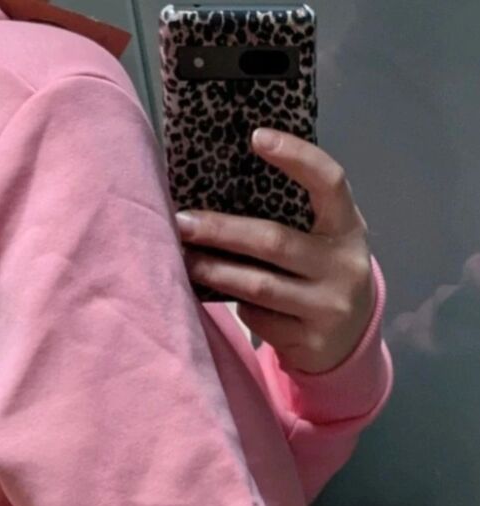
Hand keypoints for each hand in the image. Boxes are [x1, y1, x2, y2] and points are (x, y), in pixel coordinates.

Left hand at [174, 128, 375, 375]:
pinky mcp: (310, 339)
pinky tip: (215, 297)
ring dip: (216, 272)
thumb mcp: (323, 241)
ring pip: (260, 286)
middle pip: (274, 241)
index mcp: (349, 227)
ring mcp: (329, 305)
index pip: (330, 181)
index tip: (256, 137)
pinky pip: (259, 318)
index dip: (297, 157)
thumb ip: (294, 217)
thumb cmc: (321, 275)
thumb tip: (221, 187)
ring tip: (187, 260)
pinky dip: (237, 306)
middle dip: (222, 231)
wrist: (349, 341)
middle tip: (182, 221)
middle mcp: (344, 264)